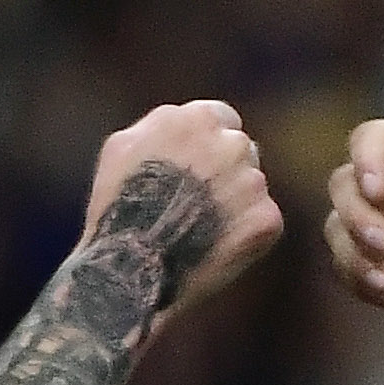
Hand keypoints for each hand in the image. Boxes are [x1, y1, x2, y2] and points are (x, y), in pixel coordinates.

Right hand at [87, 99, 284, 325]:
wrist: (132, 266)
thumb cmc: (118, 207)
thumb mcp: (124, 148)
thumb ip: (163, 127)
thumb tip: (187, 123)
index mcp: (197, 118)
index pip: (221, 119)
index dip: (208, 144)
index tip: (195, 166)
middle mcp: (231, 143)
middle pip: (240, 150)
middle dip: (223, 172)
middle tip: (194, 205)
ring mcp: (252, 181)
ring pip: (251, 186)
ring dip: (233, 204)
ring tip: (197, 230)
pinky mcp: (265, 218)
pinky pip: (262, 221)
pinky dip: (245, 235)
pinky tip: (214, 248)